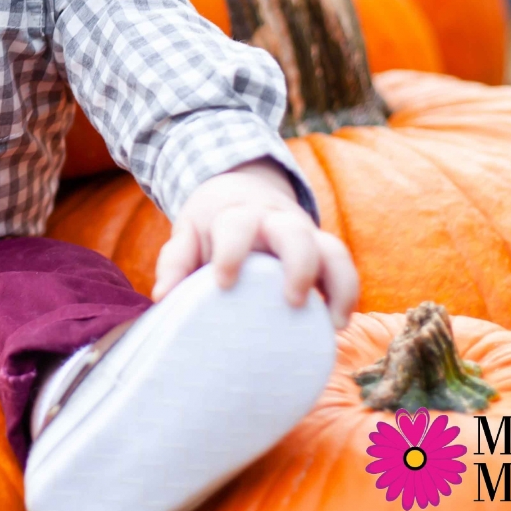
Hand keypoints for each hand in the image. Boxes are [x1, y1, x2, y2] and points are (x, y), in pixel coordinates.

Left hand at [153, 159, 357, 329]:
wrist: (241, 187)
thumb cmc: (211, 223)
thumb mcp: (188, 233)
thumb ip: (176, 261)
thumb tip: (163, 295)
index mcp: (236, 215)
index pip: (236, 226)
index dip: (231, 252)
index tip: (223, 283)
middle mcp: (275, 220)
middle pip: (294, 232)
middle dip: (298, 264)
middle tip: (292, 300)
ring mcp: (304, 232)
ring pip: (331, 247)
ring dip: (337, 282)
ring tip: (332, 323)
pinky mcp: (322, 247)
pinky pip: (344, 265)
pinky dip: (347, 292)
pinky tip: (338, 323)